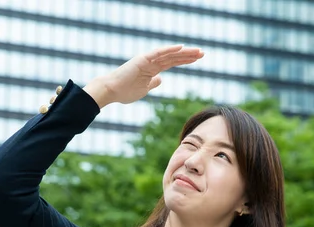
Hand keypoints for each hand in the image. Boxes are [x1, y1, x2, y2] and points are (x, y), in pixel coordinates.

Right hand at [84, 45, 203, 107]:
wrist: (111, 91)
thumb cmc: (124, 91)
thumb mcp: (143, 89)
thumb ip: (152, 83)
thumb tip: (160, 79)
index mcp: (152, 69)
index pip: (172, 62)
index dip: (185, 60)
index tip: (198, 59)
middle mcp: (151, 62)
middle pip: (174, 57)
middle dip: (189, 55)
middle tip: (203, 53)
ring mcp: (147, 59)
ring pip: (169, 54)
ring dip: (184, 52)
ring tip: (197, 51)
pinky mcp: (142, 59)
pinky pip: (158, 53)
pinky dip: (169, 50)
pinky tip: (181, 47)